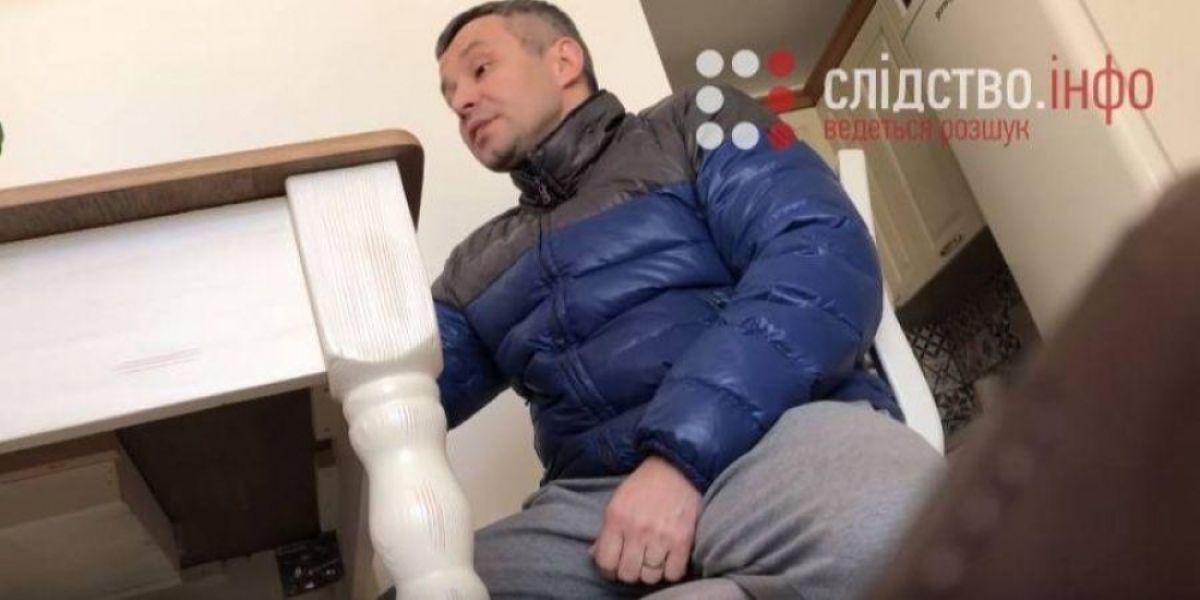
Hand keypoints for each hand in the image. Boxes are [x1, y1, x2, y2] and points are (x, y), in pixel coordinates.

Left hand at [589, 455, 700, 584]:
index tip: (615, 565)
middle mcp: (637, 529)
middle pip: (627, 573)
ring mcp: (661, 536)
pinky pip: (673, 573)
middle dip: (629, 571)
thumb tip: (595, 555)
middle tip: (634, 562)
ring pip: (650, 577)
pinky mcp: (683, 540)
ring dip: (650, 571)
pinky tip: (667, 560)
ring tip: (651, 559)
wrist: (676, 468)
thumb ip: (606, 531)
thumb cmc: (643, 485)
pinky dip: (669, 571)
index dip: (608, 569)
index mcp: (616, 518)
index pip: (606, 562)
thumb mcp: (617, 502)